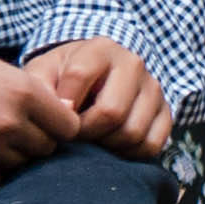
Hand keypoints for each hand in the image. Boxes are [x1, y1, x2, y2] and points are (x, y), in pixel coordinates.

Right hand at [0, 21, 54, 177]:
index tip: (48, 120)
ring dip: (13, 156)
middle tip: (12, 127)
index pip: (69, 127)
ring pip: (21, 165)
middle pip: (47, 149)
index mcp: (24, 92)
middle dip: (36, 141)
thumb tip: (66, 127)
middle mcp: (9, 123)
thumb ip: (32, 98)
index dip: (60, 125)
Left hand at [19, 37, 175, 158]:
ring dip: (107, 145)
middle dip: (86, 132)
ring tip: (93, 139)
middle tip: (74, 135)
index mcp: (99, 49)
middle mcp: (133, 63)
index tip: (56, 119)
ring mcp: (153, 87)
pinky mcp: (165, 110)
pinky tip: (113, 145)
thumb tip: (60, 115)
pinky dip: (130, 154)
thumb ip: (39, 87)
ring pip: (132, 132)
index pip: (79, 76)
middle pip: (111, 112)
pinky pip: (152, 144)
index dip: (63, 107)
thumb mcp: (44, 72)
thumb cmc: (63, 77)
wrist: (98, 75)